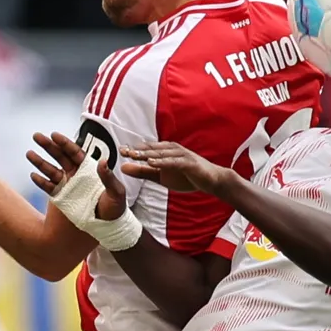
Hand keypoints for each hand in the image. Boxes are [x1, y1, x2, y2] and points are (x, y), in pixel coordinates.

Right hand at [26, 132, 125, 219]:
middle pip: (60, 157)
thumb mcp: (116, 192)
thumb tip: (102, 161)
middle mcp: (76, 174)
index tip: (54, 135)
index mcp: (89, 169)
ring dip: (40, 162)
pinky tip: (33, 175)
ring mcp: (68, 185)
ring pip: (51, 170)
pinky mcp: (62, 197)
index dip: (64, 143)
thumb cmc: (115, 208)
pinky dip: (41, 182)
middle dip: (48, 146)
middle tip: (36, 136)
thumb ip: (108, 177)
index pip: (74, 152)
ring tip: (29, 153)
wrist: (108, 226)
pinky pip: (49, 188)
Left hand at [120, 141, 238, 196]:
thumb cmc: (186, 177)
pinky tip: (152, 162)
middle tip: (122, 150)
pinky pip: (173, 162)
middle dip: (136, 150)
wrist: (212, 180)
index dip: (133, 150)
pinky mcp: (188, 163)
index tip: (119, 151)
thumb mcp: (161, 177)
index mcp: (165, 151)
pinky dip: (162, 162)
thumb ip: (143, 172)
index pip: (146, 150)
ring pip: (161, 154)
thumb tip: (123, 167)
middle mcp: (172, 150)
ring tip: (133, 155)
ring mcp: (181, 155)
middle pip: (151, 149)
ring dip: (147, 154)